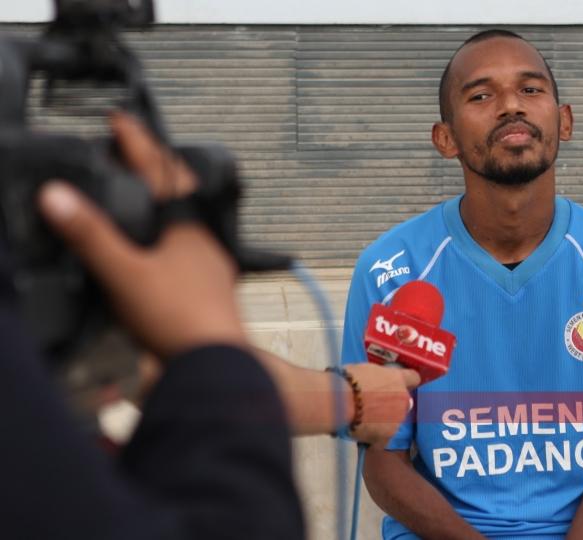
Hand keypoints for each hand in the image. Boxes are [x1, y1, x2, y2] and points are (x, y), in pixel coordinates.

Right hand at [37, 112, 246, 357]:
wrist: (217, 367)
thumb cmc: (180, 321)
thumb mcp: (124, 273)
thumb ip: (89, 235)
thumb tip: (56, 194)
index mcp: (189, 225)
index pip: (160, 170)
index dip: (136, 143)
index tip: (118, 119)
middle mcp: (205, 240)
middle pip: (180, 192)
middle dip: (153, 170)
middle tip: (128, 154)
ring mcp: (210, 266)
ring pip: (185, 223)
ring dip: (161, 206)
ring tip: (137, 199)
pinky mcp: (208, 292)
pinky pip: (186, 252)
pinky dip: (166, 241)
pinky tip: (155, 255)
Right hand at [344, 364, 420, 447]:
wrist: (340, 401)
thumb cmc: (348, 381)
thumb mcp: (365, 370)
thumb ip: (377, 378)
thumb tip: (374, 383)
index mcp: (398, 379)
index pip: (413, 378)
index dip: (405, 382)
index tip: (396, 385)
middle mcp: (403, 398)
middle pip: (403, 402)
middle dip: (391, 404)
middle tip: (372, 405)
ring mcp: (397, 419)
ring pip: (394, 421)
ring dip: (383, 421)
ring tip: (363, 421)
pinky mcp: (387, 436)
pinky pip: (382, 439)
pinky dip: (374, 438)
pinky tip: (361, 434)